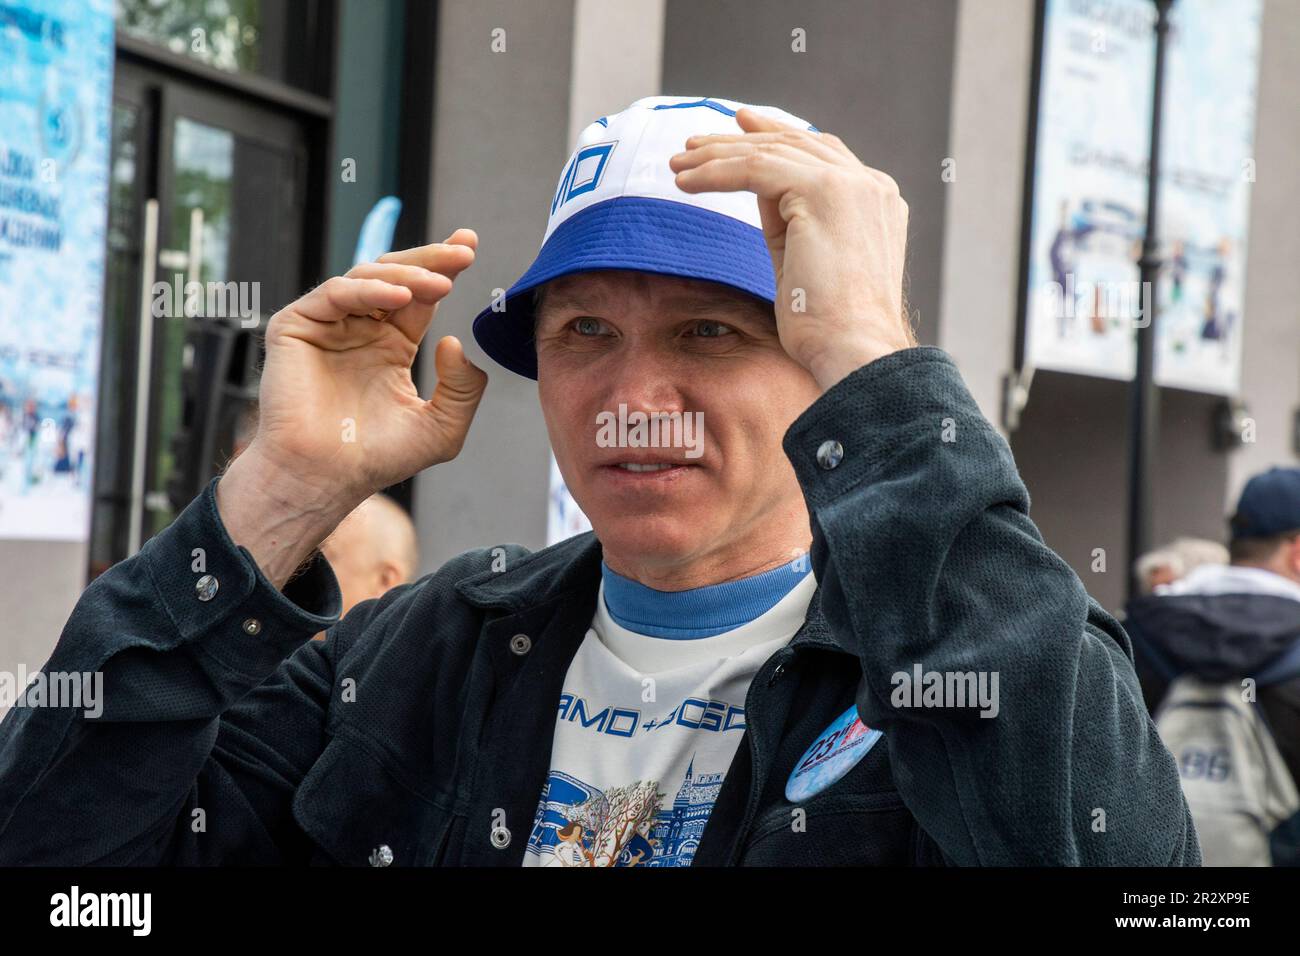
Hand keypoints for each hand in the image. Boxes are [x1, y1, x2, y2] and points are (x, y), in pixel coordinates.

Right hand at [249, 229, 486, 498]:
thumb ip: (462, 388)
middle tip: (463, 251)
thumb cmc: (376, 459)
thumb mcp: (441, 428)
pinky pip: (334, 293)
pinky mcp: (297, 327)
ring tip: (440, 284)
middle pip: (397, 276)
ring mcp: (328, 326)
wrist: (326, 478)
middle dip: (432, 259)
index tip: (471, 246)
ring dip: (408, 275)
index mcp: (391, 346)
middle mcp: (360, 330)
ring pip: (368, 277)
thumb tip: (454, 341)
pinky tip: (400, 296)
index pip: (421, 296)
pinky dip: (368, 289)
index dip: (444, 268)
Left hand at [669, 109, 913, 390]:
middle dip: (741, 140)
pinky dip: (716, 173)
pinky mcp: (823, 191)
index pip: (822, 153)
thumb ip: (790, 221)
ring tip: (678, 164)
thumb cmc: (828, 327)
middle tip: (696, 142)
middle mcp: (870, 185)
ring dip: (718, 155)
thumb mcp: (805, 261)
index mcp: (875, 201)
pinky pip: (756, 168)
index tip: (741, 127)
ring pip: (772, 152)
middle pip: (795, 144)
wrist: (852, 349)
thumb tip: (761, 192)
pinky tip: (686, 183)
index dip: (777, 136)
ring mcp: (851, 184)